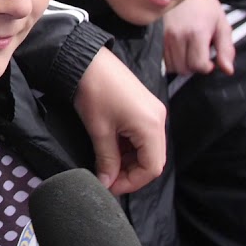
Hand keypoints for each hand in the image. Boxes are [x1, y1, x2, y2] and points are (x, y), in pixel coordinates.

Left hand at [74, 48, 166, 194]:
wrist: (87, 60)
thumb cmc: (94, 92)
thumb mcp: (99, 131)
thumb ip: (107, 160)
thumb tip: (106, 183)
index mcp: (151, 126)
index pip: (152, 168)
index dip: (131, 182)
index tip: (109, 186)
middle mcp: (158, 119)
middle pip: (152, 159)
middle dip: (130, 173)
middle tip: (106, 177)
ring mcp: (153, 112)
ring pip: (147, 149)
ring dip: (128, 160)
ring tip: (106, 164)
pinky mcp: (144, 107)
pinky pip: (142, 135)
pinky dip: (128, 146)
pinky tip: (111, 148)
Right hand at [163, 0, 232, 75]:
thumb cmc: (205, 7)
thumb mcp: (222, 25)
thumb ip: (226, 49)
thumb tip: (228, 70)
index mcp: (197, 32)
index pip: (198, 65)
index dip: (207, 67)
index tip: (210, 60)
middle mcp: (178, 36)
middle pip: (184, 68)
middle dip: (194, 66)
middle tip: (199, 55)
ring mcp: (164, 36)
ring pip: (172, 67)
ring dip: (182, 64)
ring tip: (189, 52)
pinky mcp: (155, 36)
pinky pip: (162, 60)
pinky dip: (171, 60)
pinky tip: (178, 51)